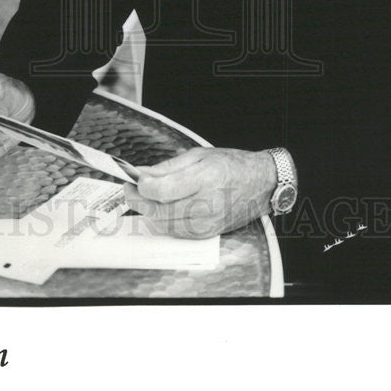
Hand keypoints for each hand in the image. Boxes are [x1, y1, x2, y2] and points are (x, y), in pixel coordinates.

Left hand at [124, 147, 276, 238]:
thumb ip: (168, 167)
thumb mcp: (199, 155)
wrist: (259, 185)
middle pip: (159, 211)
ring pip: (164, 224)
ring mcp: (207, 223)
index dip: (142, 186)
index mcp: (205, 178)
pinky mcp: (207, 234)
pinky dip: (163, 221)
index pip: (162, 191)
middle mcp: (207, 204)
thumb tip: (142, 174)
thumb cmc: (231, 166)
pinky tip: (163, 208)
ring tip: (147, 196)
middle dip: (139, 200)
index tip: (133, 179)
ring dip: (149, 211)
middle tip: (131, 188)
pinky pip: (175, 232)